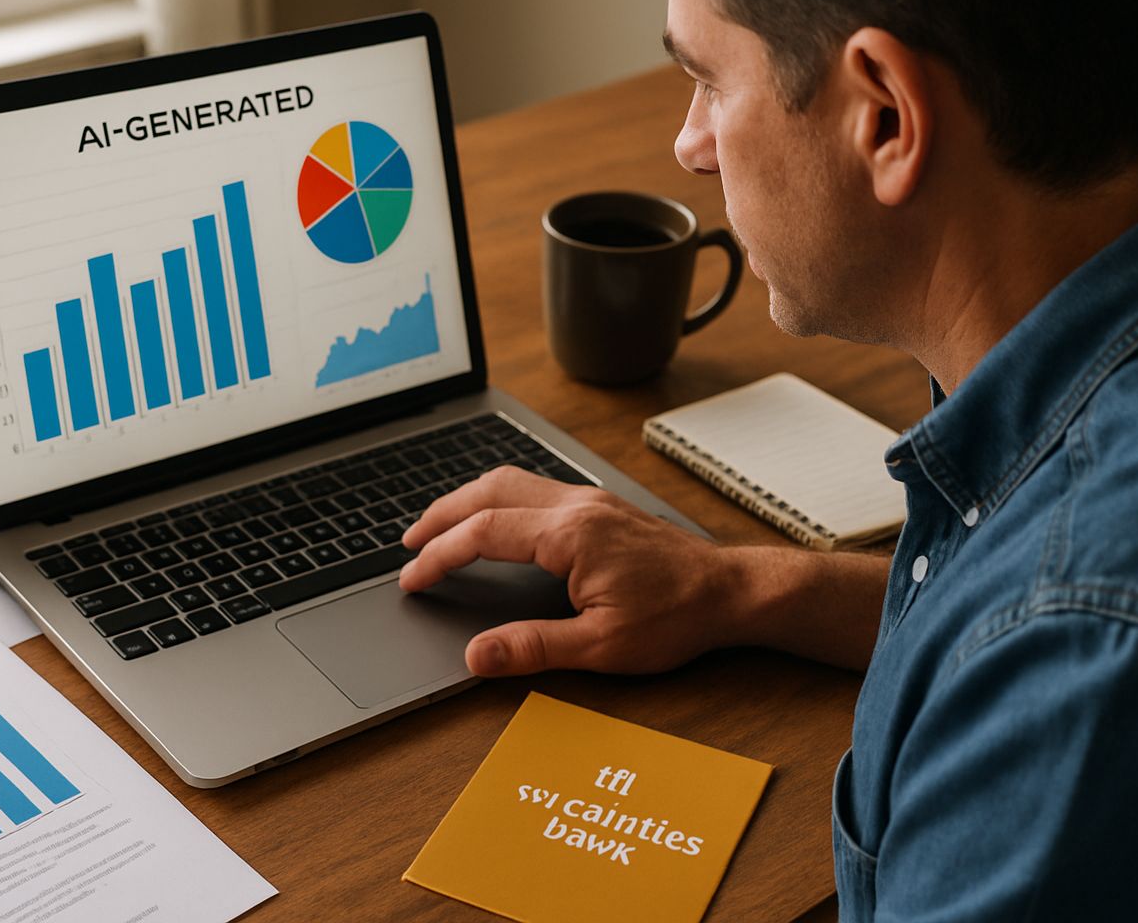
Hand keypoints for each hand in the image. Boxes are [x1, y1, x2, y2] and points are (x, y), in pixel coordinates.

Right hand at [399, 466, 745, 676]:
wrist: (730, 591)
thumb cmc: (676, 617)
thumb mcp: (602, 647)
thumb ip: (533, 648)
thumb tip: (477, 655)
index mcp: (570, 534)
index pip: (482, 532)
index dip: (439, 555)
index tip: (413, 578)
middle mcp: (576, 505)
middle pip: (488, 491)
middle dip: (441, 515)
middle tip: (408, 544)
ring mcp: (589, 500)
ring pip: (511, 481)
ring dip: (467, 501)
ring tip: (438, 528)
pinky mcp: (600, 506)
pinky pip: (534, 488)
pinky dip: (497, 499)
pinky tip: (493, 520)